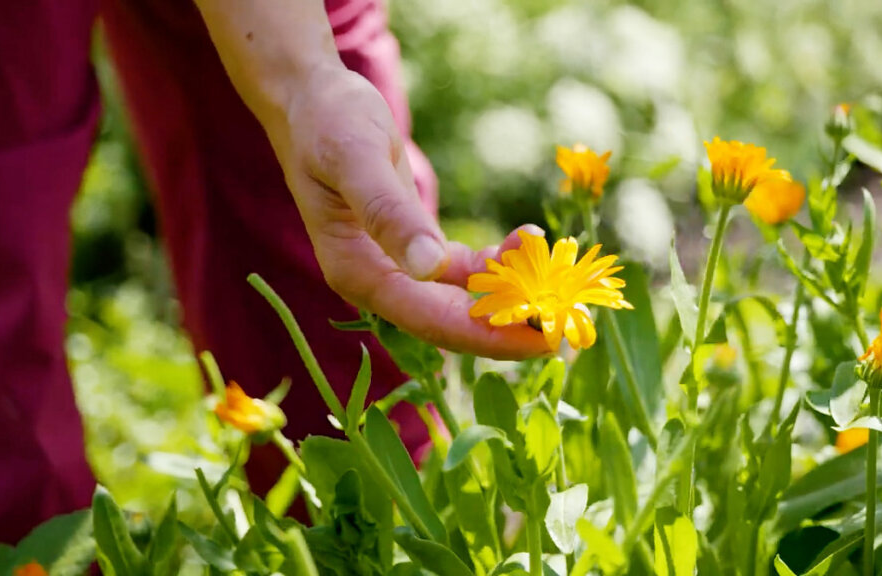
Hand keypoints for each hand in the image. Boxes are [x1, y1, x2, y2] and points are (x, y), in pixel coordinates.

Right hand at [264, 64, 549, 358]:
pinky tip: (527, 242)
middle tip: (568, 327)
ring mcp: (396, 269)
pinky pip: (463, 272)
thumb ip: (389, 213)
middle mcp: (377, 282)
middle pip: (451, 323)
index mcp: (358, 273)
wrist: (313, 101)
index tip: (542, 339)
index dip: (489, 335)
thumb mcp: (357, 158)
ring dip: (510, 295)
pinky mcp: (413, 250)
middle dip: (509, 328)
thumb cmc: (330, 122)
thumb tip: (428, 268)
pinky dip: (496, 263)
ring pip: (462, 300)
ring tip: (558, 280)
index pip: (432, 321)